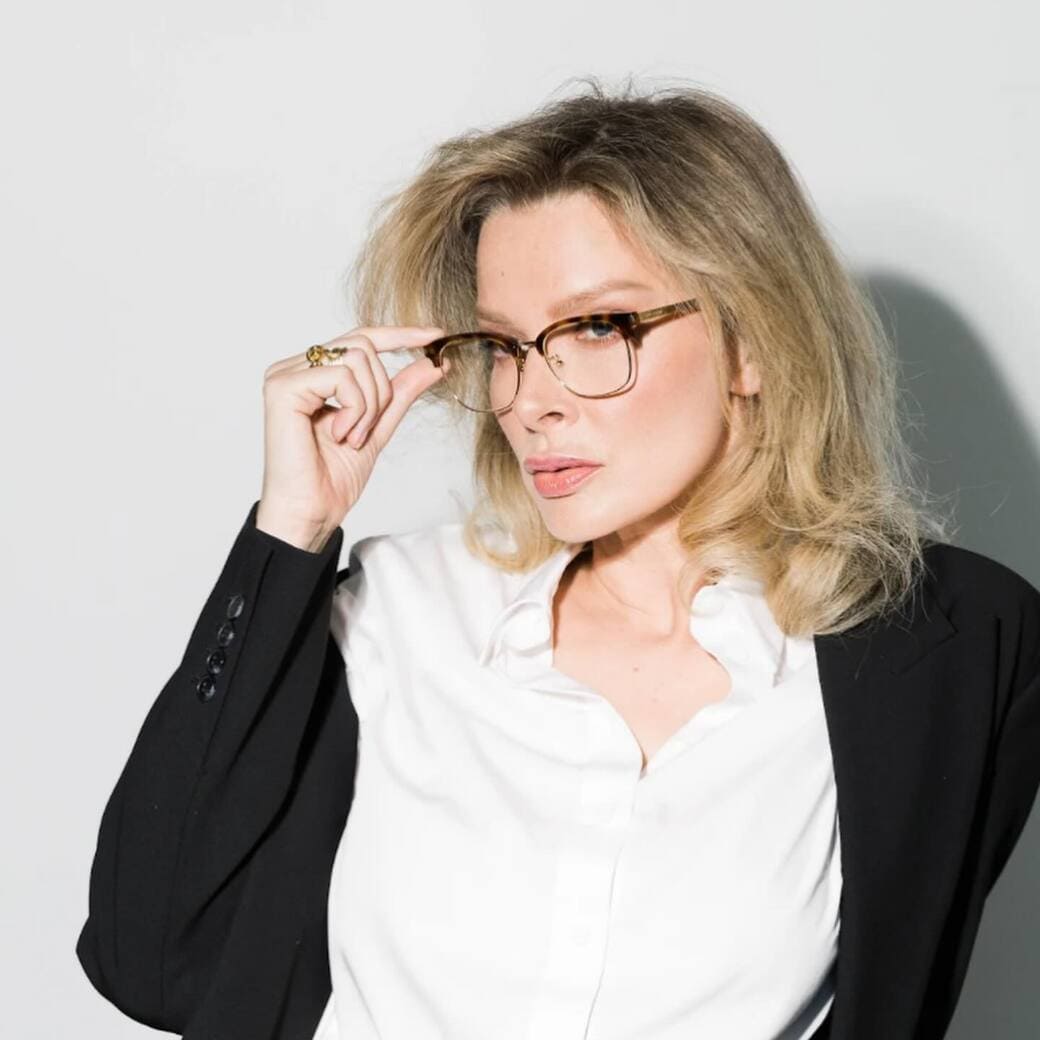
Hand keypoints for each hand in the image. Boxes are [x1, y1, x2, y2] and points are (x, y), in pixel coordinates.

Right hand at [256, 324, 446, 550]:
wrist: (313, 512)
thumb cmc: (333, 478)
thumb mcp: (378, 426)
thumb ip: (401, 393)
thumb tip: (433, 362)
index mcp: (313, 372)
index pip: (361, 337)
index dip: (400, 334)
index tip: (436, 336)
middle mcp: (295, 367)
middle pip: (362, 345)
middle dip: (381, 390)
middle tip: (367, 430)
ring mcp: (285, 375)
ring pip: (356, 359)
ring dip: (368, 405)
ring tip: (352, 437)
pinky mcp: (282, 387)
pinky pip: (341, 377)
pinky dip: (354, 409)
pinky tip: (340, 435)